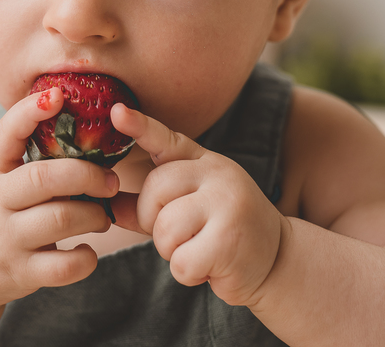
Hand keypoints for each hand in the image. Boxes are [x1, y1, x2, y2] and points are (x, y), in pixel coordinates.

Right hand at [0, 88, 119, 307]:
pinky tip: (88, 251)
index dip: (30, 111)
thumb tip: (74, 123)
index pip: (4, 134)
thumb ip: (23, 161)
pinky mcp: (20, 273)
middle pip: (44, 177)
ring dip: (93, 215)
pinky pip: (62, 266)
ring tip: (102, 216)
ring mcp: (6, 240)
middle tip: (110, 180)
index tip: (58, 95)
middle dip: (87, 174)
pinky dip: (85, 259)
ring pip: (60, 219)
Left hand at [109, 104, 287, 306]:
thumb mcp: (187, 209)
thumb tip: (107, 205)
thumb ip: (148, 204)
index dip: (140, 126)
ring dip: (172, 251)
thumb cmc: (220, 231)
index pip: (166, 138)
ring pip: (165, 229)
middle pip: (154, 191)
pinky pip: (181, 260)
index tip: (117, 111)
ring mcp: (227, 203)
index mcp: (203, 161)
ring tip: (199, 249)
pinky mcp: (230, 239)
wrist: (277, 259)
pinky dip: (188, 273)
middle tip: (182, 235)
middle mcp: (217, 173)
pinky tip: (210, 267)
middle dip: (154, 222)